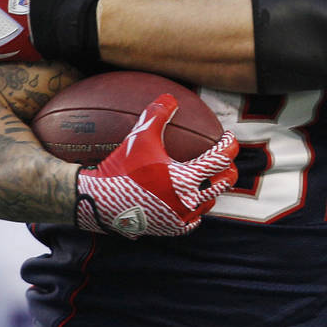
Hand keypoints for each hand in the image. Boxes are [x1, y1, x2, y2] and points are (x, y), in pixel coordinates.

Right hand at [75, 93, 238, 237]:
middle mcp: (188, 200)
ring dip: (211, 189)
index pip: (222, 158)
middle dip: (229, 168)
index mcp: (186, 177)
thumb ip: (157, 114)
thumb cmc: (120, 167)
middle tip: (223, 159)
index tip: (226, 136)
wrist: (96, 202)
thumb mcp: (139, 136)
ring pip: (209, 202)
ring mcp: (180, 217)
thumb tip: (170, 97)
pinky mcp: (170, 229)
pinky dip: (195, 209)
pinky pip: (193, 220)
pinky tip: (189, 201)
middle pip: (225, 182)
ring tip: (206, 178)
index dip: (230, 144)